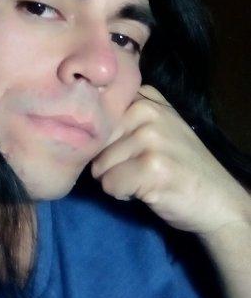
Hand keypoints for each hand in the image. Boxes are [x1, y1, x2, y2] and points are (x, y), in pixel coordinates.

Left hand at [91, 85, 249, 234]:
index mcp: (144, 98)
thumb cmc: (179, 164)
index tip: (120, 148)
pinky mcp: (151, 167)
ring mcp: (150, 137)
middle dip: (108, 162)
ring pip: (99, 166)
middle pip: (95, 143)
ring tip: (144, 178)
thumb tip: (80, 124)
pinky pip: (110, 184)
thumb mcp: (157, 127)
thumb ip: (126, 117)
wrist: (218, 199)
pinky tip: (147, 190)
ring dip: (116, 179)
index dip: (101, 138)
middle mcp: (146, 110)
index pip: (96, 115)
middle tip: (137, 168)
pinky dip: (122, 194)